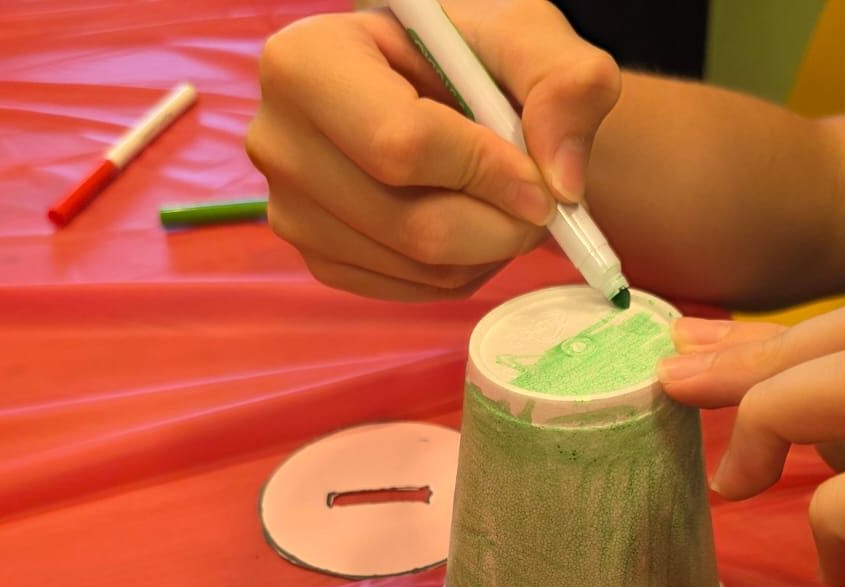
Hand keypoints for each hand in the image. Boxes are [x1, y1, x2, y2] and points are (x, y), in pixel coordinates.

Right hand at [245, 1, 619, 300]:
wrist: (443, 95)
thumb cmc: (472, 58)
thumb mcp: (527, 38)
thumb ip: (567, 84)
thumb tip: (560, 182)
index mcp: (307, 59)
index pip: (401, 145)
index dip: (487, 174)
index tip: (543, 183)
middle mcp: (278, 139)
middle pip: (409, 223)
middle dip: (498, 226)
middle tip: (540, 208)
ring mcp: (291, 210)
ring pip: (414, 266)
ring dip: (485, 251)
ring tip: (505, 206)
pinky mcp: (317, 258)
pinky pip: (405, 290)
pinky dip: (458, 272)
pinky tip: (470, 227)